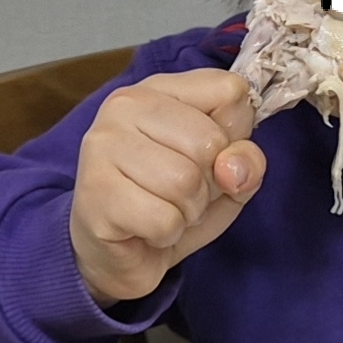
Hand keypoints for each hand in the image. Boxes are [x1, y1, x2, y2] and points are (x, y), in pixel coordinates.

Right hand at [70, 70, 265, 305]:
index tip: (207, 156)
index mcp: (161, 88)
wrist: (118, 254)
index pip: (231, 91)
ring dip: (188, 211)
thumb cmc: (170, 203)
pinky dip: (166, 234)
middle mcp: (124, 106)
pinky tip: (145, 228)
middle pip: (209, 141)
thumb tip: (233, 168)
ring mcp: (103, 146)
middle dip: (210, 183)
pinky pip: (163, 219)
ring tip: (163, 209)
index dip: (235, 136)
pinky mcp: (95, 192)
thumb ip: (247, 160)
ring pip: (185, 182)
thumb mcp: (226, 177)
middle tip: (181, 193)